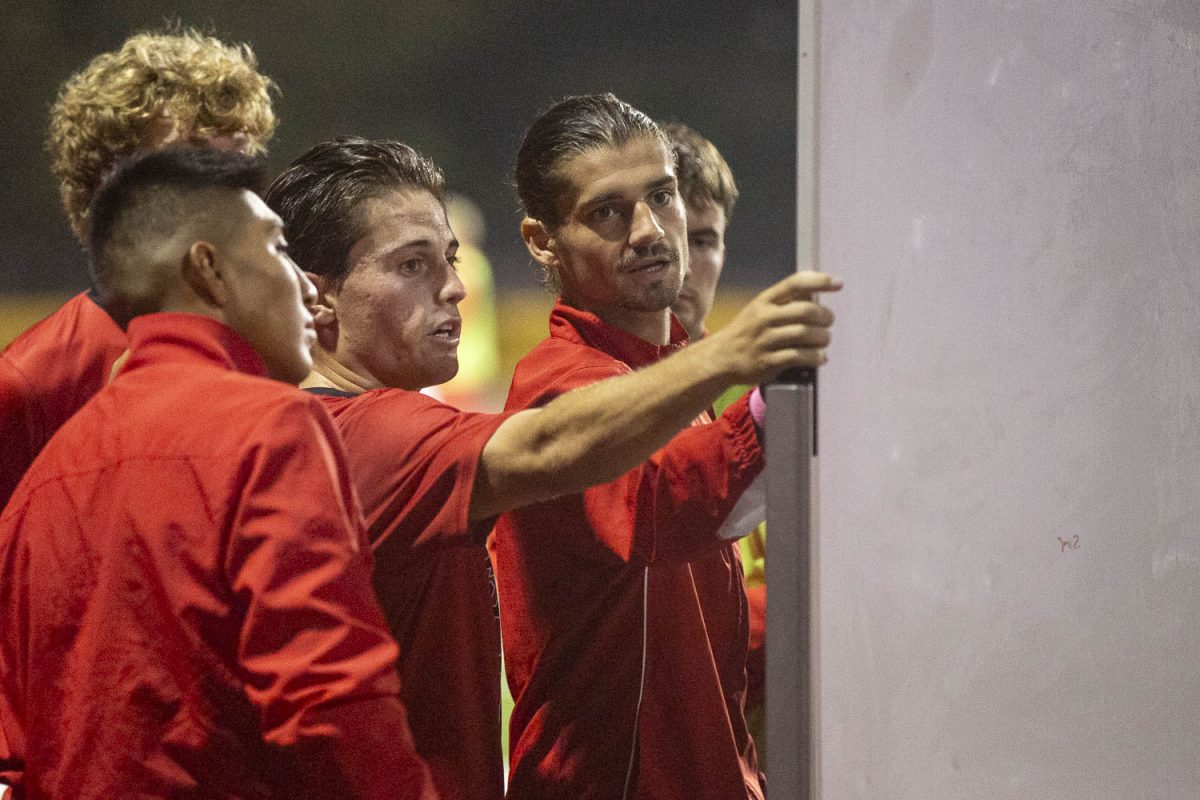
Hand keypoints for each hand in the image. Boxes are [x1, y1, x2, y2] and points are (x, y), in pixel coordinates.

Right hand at [701, 271, 840, 385]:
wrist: (721, 358)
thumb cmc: (747, 332)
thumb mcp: (760, 310)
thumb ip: (785, 303)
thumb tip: (816, 295)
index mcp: (765, 301)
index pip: (796, 283)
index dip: (820, 281)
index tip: (839, 283)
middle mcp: (765, 318)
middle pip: (806, 311)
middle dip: (825, 317)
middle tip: (828, 322)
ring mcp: (765, 340)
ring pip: (806, 334)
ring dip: (823, 338)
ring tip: (824, 341)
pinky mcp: (768, 361)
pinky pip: (800, 356)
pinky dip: (816, 357)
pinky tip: (820, 358)